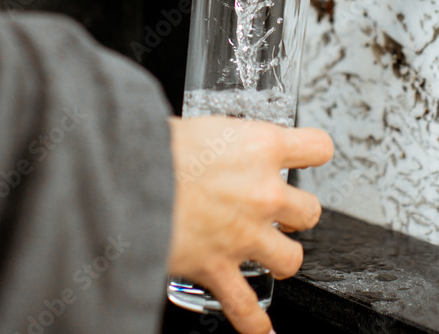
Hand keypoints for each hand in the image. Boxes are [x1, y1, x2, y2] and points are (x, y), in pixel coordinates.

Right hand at [167, 116, 332, 333]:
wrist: (122, 178)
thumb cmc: (152, 146)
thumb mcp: (197, 125)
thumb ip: (217, 139)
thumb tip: (207, 142)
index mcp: (260, 146)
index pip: (316, 147)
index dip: (312, 153)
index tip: (305, 157)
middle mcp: (262, 192)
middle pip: (310, 211)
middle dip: (295, 214)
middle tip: (276, 212)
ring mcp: (245, 234)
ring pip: (292, 259)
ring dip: (282, 258)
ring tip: (269, 255)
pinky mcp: (218, 267)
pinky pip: (247, 307)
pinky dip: (255, 324)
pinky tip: (262, 330)